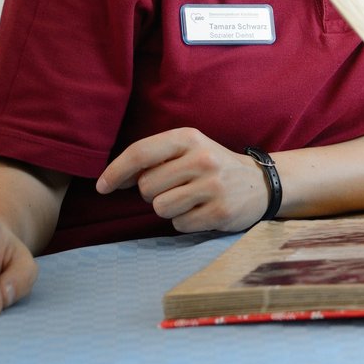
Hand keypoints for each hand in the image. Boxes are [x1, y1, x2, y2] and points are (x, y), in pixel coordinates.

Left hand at [96, 127, 266, 232]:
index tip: (102, 187)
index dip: (115, 172)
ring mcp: (213, 186)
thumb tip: (112, 180)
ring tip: (190, 200)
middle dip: (152, 192)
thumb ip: (154, 158)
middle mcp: (202, 159)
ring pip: (160, 207)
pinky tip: (202, 210)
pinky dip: (185, 221)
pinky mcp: (220, 212)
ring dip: (168, 209)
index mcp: (189, 138)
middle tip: (175, 188)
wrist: (260, 183)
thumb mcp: (188, 149)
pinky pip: (179, 224)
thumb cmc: (211, 166)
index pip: (140, 153)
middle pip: (146, 186)